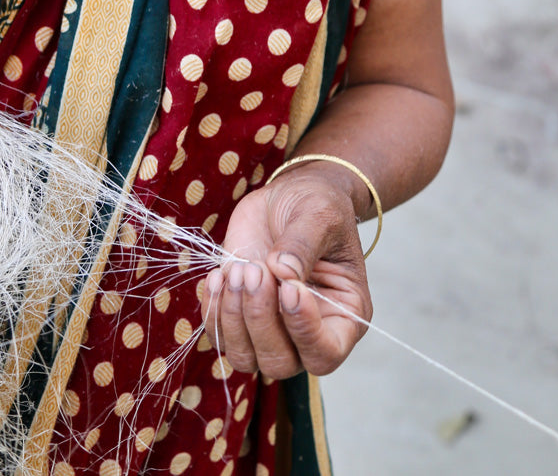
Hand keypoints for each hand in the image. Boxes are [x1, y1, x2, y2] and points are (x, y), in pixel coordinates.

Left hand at [200, 168, 370, 378]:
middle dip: (260, 319)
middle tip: (254, 269)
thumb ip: (303, 243)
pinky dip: (213, 309)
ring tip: (238, 269)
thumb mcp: (319, 214)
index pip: (325, 354)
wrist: (290, 194)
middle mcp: (308, 332)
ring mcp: (272, 326)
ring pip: (246, 357)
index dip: (304, 331)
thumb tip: (281, 272)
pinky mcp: (240, 312)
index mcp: (344, 315)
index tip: (288, 287)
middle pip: (280, 362)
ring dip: (234, 317)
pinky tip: (218, 274)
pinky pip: (219, 334)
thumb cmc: (316, 205)